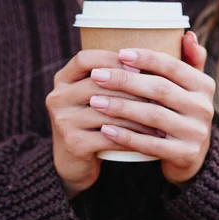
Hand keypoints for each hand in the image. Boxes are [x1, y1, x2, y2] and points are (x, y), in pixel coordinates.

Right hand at [46, 50, 156, 198]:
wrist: (75, 161)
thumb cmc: (95, 120)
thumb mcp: (96, 95)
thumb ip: (113, 76)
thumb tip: (152, 58)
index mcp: (63, 79)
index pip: (85, 59)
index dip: (111, 59)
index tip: (138, 66)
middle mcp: (57, 97)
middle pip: (98, 84)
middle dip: (132, 88)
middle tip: (160, 93)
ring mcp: (63, 121)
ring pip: (107, 111)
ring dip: (138, 113)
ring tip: (162, 115)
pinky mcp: (73, 144)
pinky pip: (109, 136)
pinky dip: (133, 136)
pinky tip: (151, 137)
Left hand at [89, 32, 214, 184]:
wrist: (190, 158)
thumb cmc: (180, 112)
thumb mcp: (189, 87)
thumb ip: (189, 61)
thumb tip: (187, 34)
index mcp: (204, 85)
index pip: (173, 65)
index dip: (146, 57)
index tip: (119, 54)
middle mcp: (204, 107)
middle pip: (159, 88)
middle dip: (125, 80)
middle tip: (96, 75)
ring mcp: (196, 132)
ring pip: (153, 116)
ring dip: (120, 107)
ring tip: (95, 101)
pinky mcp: (185, 154)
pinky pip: (150, 144)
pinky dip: (126, 136)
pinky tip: (105, 129)